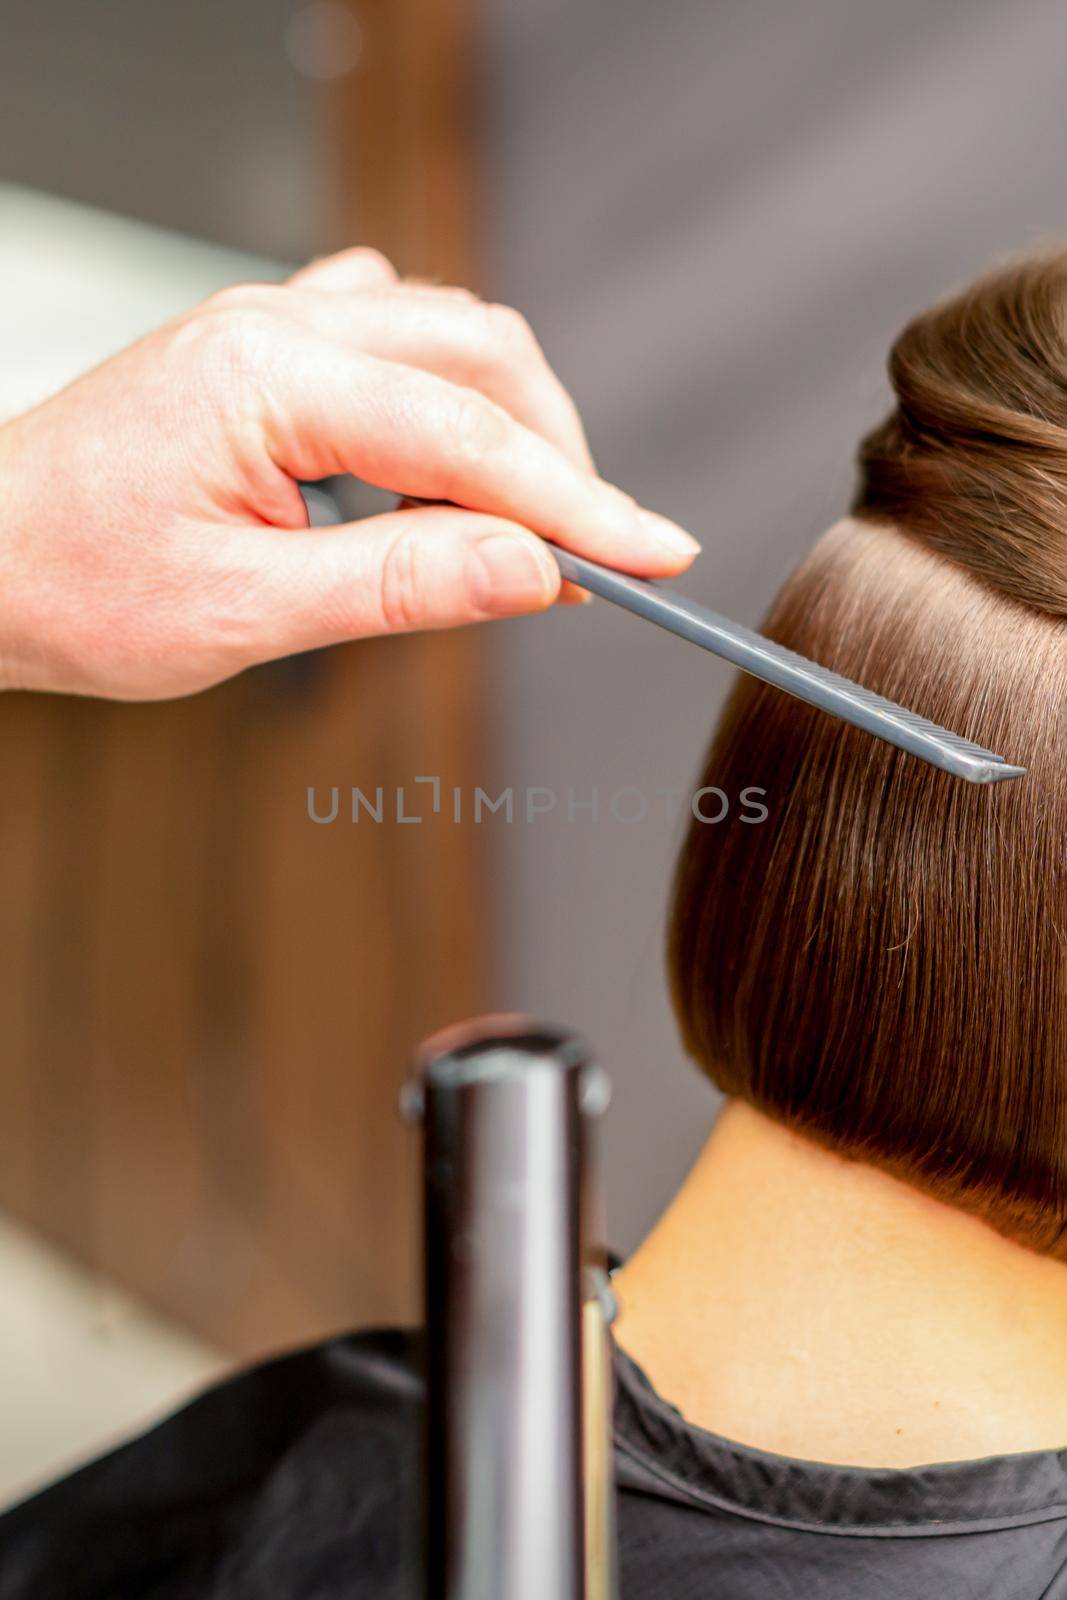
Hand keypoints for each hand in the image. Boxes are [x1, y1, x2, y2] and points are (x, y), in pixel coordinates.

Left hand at [0, 247, 697, 698]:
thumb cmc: (76, 584)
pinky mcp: (269, 352)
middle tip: (587, 566)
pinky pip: (395, 342)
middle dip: (555, 463)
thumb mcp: (247, 611)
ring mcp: (273, 326)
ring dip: (505, 434)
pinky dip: (449, 408)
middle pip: (482, 359)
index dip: (581, 503)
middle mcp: (278, 326)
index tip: (658, 554)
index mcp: (270, 377)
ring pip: (450, 341)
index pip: (472, 437)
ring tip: (510, 542)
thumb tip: (531, 570)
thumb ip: (401, 584)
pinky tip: (440, 474)